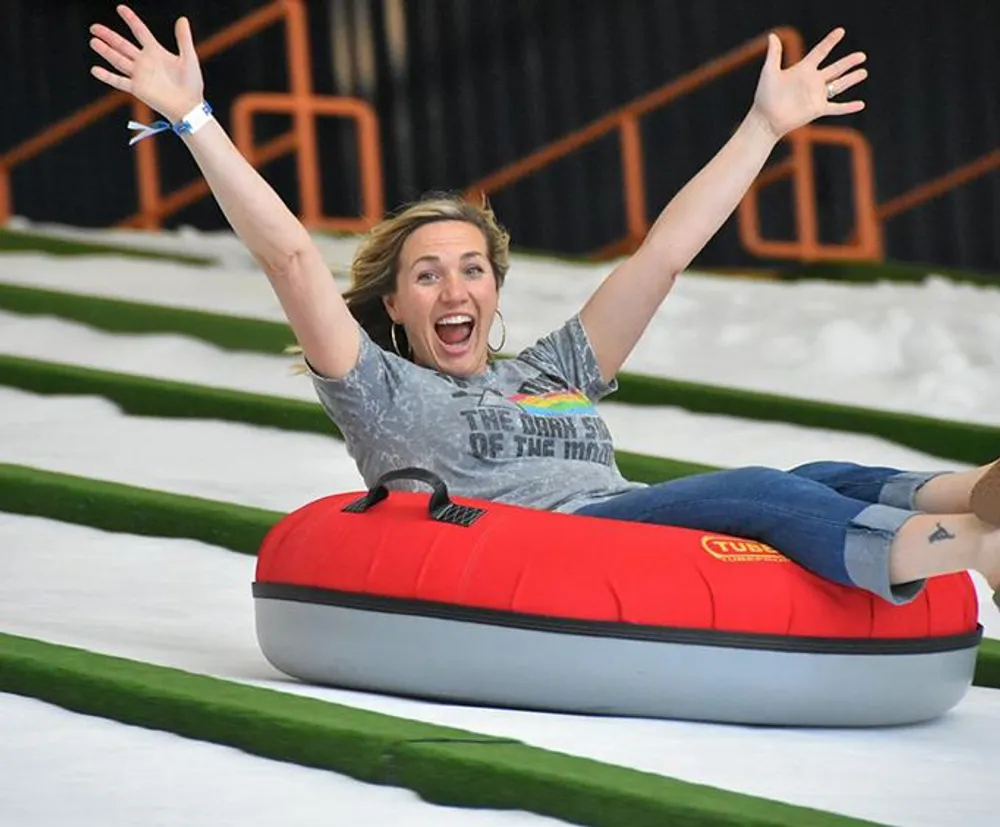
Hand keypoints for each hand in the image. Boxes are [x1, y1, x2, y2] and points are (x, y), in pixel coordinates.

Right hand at [89, 5, 203, 122]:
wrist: (189, 106)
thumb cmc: (192, 84)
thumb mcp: (189, 58)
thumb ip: (184, 39)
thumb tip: (183, 19)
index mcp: (156, 52)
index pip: (140, 32)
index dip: (131, 20)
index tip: (120, 8)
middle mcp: (145, 62)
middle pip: (122, 45)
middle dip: (109, 36)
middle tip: (94, 27)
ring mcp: (139, 75)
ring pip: (118, 60)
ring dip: (106, 51)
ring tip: (93, 41)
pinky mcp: (137, 88)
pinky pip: (119, 81)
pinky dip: (107, 76)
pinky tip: (95, 70)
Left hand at [751, 28, 866, 139]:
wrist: (766, 119)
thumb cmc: (765, 96)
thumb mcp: (770, 72)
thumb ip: (774, 54)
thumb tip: (772, 35)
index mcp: (803, 69)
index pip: (820, 52)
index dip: (830, 41)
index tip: (840, 31)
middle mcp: (812, 81)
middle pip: (835, 68)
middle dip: (848, 62)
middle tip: (862, 55)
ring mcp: (816, 95)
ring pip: (839, 85)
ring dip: (851, 79)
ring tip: (864, 72)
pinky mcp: (818, 109)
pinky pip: (836, 108)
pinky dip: (848, 107)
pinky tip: (861, 105)